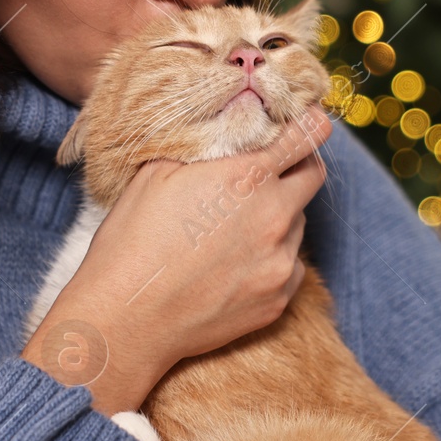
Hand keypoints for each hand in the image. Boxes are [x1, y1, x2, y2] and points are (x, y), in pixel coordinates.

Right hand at [26, 104, 331, 414]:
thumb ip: (203, 147)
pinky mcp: (278, 300)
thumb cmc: (132, 241)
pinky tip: (237, 264)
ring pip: (298, 225)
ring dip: (279, 217)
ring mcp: (280, 262)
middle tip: (273, 171)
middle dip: (299, 167)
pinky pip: (291, 267)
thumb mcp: (157, 173)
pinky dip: (273, 259)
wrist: (127, 318)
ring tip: (235, 228)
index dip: (310, 125)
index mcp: (247, 177)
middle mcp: (274, 217)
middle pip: (313, 178)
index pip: (304, 138)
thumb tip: (225, 130)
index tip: (313, 121)